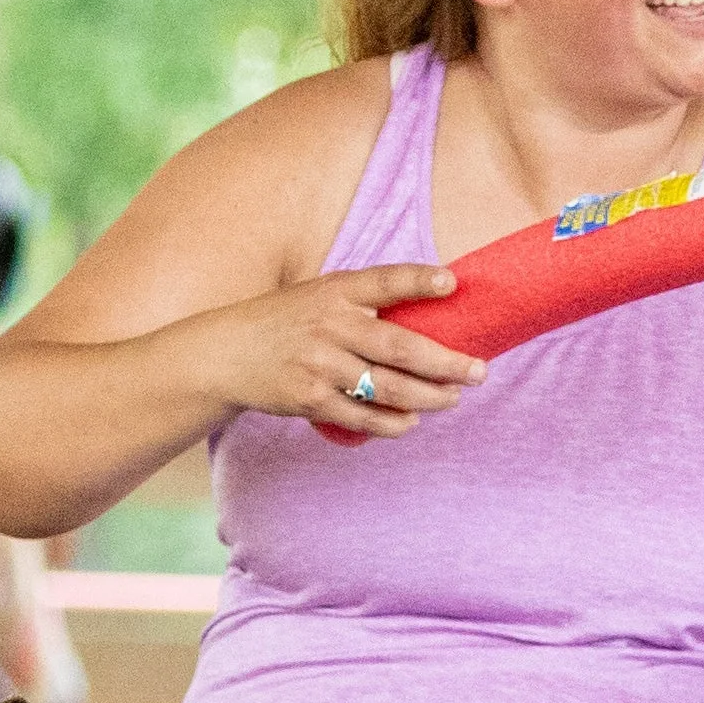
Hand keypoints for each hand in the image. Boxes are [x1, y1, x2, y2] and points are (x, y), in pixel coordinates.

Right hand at [184, 260, 486, 438]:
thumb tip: (431, 306)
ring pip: (389, 387)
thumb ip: (363, 301)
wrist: (224, 354)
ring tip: (452, 398)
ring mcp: (320, 364)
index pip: (383, 281)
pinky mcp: (310, 398)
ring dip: (430, 397)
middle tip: (479, 372)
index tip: (451, 282)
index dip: (418, 280)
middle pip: (400, 346)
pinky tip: (412, 420)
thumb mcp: (318, 295)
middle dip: (446, 363)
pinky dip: (393, 422)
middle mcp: (329, 324)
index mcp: (334, 291)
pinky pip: (363, 416)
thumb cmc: (285, 323)